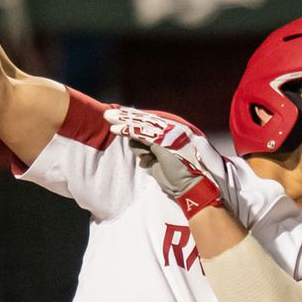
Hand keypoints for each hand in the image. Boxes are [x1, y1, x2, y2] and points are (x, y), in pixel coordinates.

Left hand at [104, 107, 224, 218]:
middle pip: (146, 120)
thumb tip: (134, 144)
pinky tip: (115, 129)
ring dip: (123, 120)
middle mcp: (174, 130)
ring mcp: (170, 134)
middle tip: (110, 113)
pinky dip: (128, 131)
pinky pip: (142, 134)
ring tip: (108, 117)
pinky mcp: (164, 141)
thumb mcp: (160, 162)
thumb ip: (149, 152)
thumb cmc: (178, 179)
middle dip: (126, 116)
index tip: (121, 115)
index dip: (134, 119)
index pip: (150, 123)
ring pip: (142, 124)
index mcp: (174, 134)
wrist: (193, 188)